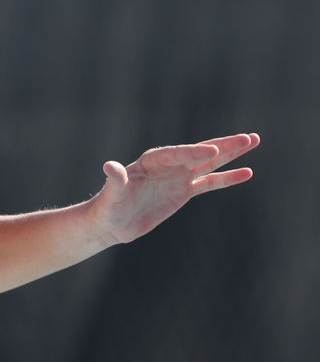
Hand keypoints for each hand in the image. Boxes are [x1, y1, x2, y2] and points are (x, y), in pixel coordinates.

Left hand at [91, 132, 259, 245]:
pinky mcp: (182, 192)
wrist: (109, 224)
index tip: (213, 152)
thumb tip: (109, 166)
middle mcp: (168, 166)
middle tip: (248, 138)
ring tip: (253, 141)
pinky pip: (209, 183)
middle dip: (223, 146)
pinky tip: (247, 172)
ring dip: (231, 154)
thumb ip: (115, 180)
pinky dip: (227, 178)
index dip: (193, 152)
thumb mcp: (111, 195)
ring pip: (209, 164)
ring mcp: (177, 178)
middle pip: (199, 153)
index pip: (176, 154)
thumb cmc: (107, 208)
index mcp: (150, 162)